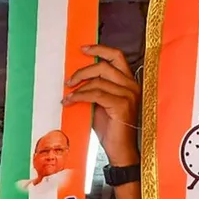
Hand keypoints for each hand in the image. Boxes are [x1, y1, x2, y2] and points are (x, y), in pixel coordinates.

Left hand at [63, 44, 140, 166]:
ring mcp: (128, 94)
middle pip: (104, 66)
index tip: (83, 49)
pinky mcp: (122, 105)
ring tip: (67, 95)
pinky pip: (96, 94)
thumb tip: (75, 80)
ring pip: (98, 80)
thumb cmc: (110, 128)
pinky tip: (71, 101)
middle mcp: (131, 85)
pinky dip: (80, 96)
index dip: (100, 49)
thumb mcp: (100, 103)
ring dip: (78, 87)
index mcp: (129, 81)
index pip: (117, 56)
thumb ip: (94, 89)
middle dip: (82, 71)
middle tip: (69, 82)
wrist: (120, 149)